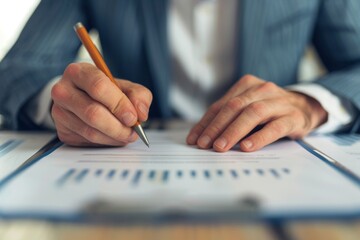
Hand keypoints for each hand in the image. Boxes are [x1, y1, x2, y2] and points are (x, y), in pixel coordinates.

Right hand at [51, 63, 151, 145]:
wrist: (86, 100)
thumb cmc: (107, 92)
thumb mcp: (126, 87)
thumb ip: (139, 96)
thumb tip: (140, 113)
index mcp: (79, 72)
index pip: (98, 87)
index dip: (119, 104)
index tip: (133, 117)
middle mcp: (63, 90)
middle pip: (93, 113)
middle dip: (118, 126)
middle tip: (133, 131)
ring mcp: (59, 112)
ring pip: (90, 131)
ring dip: (114, 137)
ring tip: (127, 135)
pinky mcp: (62, 131)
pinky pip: (87, 141)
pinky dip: (106, 142)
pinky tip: (114, 137)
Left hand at [186, 75, 326, 151]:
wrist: (305, 107)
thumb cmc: (269, 111)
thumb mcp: (248, 108)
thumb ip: (230, 117)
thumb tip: (204, 137)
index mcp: (247, 85)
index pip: (221, 105)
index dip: (205, 123)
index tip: (194, 139)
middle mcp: (262, 89)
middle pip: (234, 107)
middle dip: (216, 127)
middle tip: (204, 144)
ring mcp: (279, 102)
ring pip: (253, 114)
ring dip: (233, 131)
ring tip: (220, 147)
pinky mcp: (293, 117)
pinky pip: (275, 127)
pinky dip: (259, 137)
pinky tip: (247, 146)